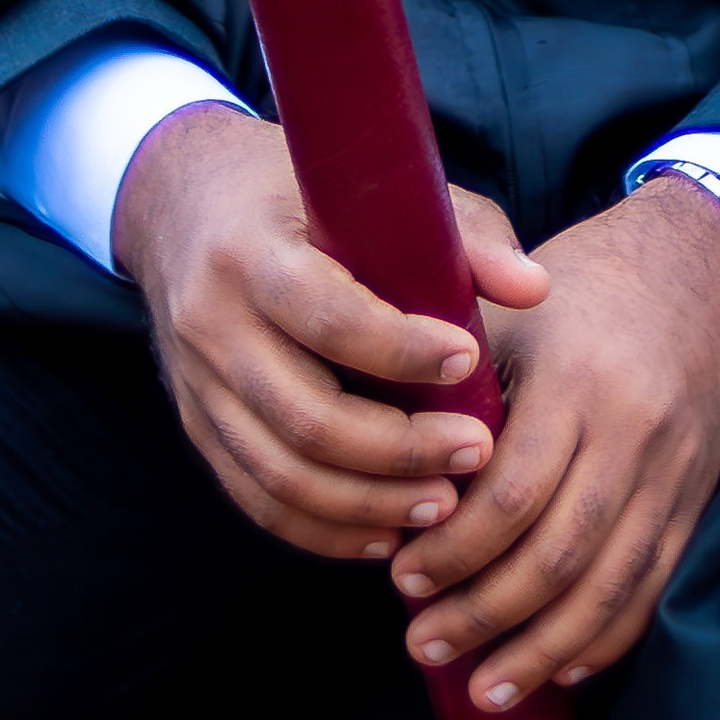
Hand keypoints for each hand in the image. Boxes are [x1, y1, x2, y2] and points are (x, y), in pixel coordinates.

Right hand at [115, 103, 544, 563]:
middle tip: (476, 453)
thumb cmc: (299, 194)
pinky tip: (386, 532)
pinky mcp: (198, 427)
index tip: (467, 360)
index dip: (402, 349)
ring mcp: (197, 385)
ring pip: (281, 473)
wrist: (183, 204)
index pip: (327, 315)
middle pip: (306, 416)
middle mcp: (212, 323)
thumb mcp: (369, 187)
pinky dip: (324, 530)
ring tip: (445, 505)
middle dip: (401, 449)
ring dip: (370, 504)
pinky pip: (257, 499)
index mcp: (250, 251)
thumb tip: (536, 288)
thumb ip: (458, 233)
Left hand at [385, 171, 719, 718]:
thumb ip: (458, 379)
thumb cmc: (589, 283)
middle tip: (423, 644)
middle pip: (557, 554)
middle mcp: (633, 430)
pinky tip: (561, 670)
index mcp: (576, 377)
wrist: (707, 260)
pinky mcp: (697, 497)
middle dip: (484, 614)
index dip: (454, 549)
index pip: (511, 493)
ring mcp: (674, 471)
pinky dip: (605, 638)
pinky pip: (651, 587)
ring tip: (485, 687)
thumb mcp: (516, 307)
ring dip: (542, 650)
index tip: (402, 577)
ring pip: (607, 586)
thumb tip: (388, 461)